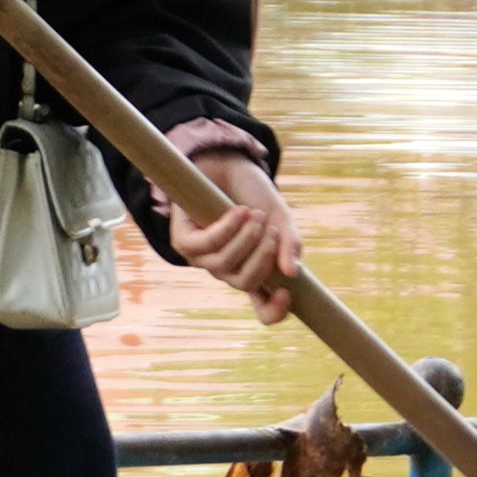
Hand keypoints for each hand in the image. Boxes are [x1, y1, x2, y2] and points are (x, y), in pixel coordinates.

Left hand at [170, 151, 301, 323]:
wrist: (228, 166)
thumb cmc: (256, 196)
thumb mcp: (282, 219)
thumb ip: (291, 244)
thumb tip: (292, 272)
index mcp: (253, 271)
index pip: (262, 308)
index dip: (274, 310)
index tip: (288, 292)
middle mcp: (227, 271)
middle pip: (245, 283)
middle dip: (263, 257)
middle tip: (273, 230)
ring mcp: (204, 259)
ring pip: (225, 265)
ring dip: (245, 239)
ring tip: (256, 214)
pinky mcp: (184, 242)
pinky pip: (207, 245)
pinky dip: (226, 228)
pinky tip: (239, 212)